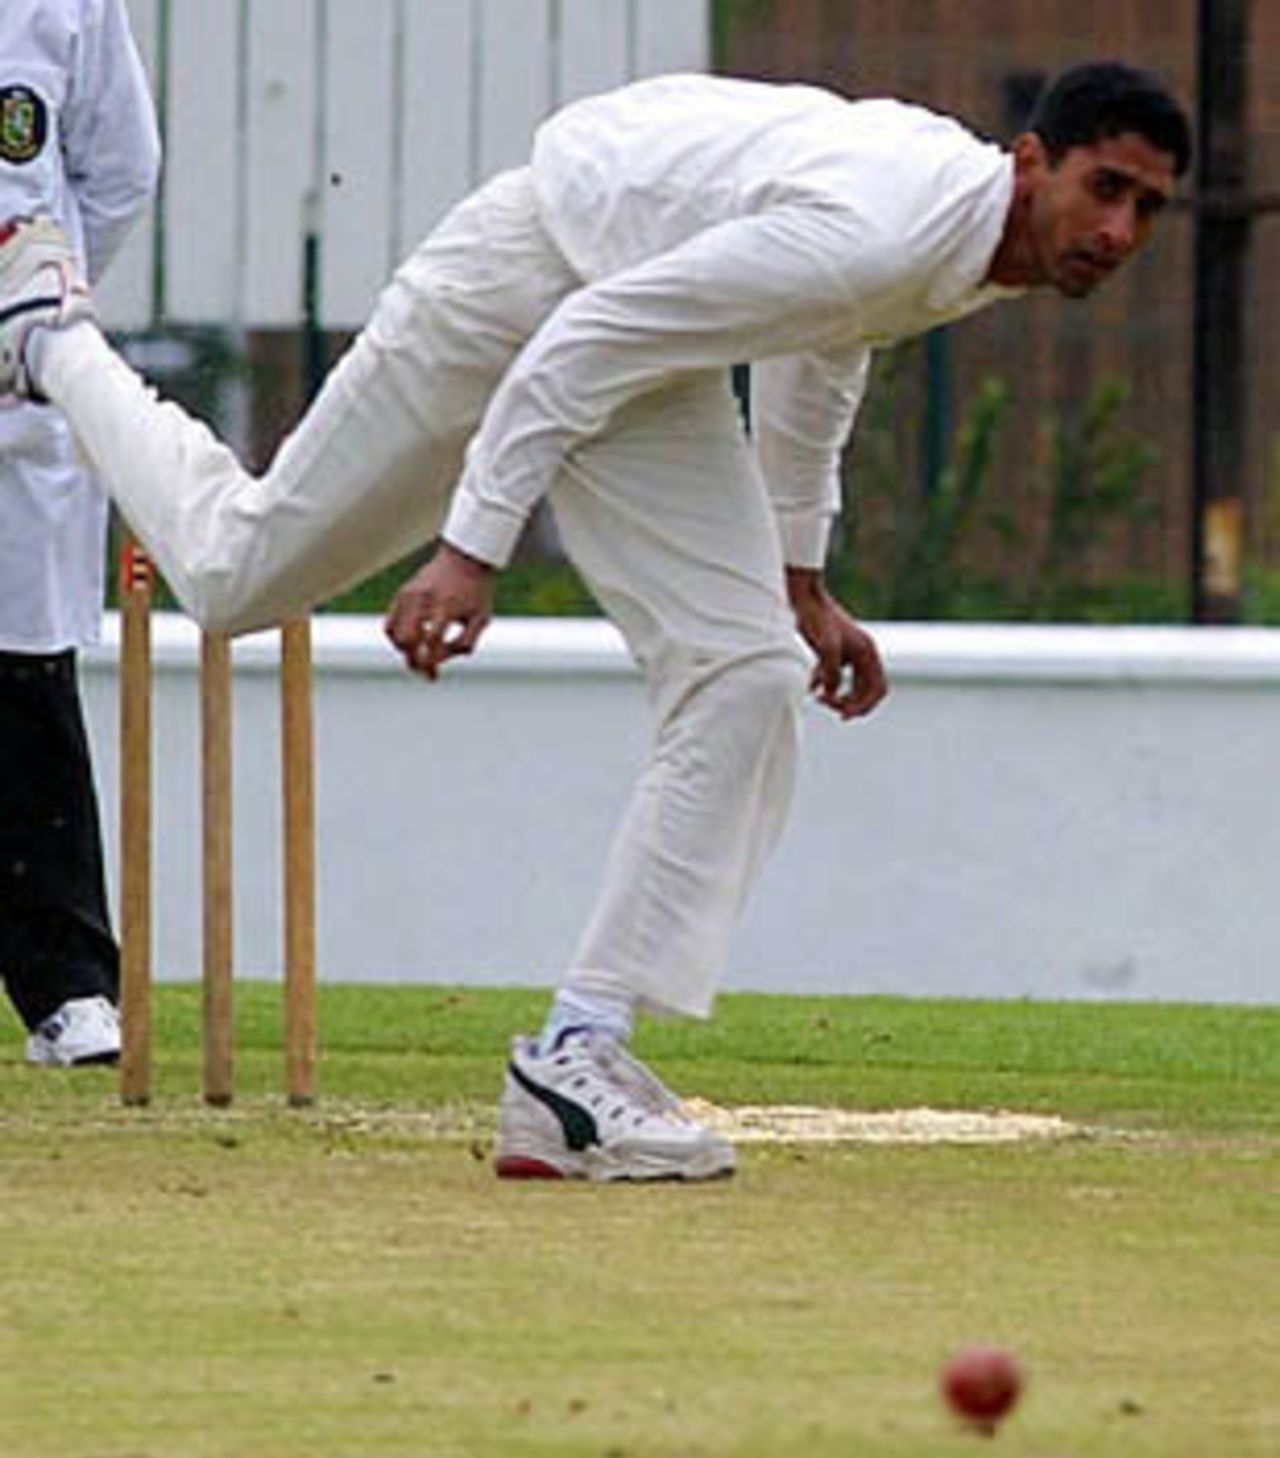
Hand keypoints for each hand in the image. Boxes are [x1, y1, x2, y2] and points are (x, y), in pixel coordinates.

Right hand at [384, 542, 493, 678]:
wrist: (464, 559)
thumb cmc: (475, 593)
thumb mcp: (481, 620)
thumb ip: (464, 644)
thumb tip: (439, 660)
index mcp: (446, 607)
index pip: (432, 642)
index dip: (430, 663)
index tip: (434, 676)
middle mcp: (425, 600)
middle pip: (408, 640)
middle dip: (414, 661)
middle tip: (425, 671)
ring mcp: (410, 595)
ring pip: (394, 634)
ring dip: (404, 651)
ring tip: (419, 656)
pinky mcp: (401, 594)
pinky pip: (389, 624)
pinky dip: (396, 638)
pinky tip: (411, 643)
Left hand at [786, 567, 887, 720]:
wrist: (804, 597)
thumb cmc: (817, 618)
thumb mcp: (827, 647)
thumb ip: (832, 673)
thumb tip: (830, 693)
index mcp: (868, 652)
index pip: (878, 689)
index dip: (865, 706)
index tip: (844, 715)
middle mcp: (862, 654)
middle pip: (865, 691)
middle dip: (849, 703)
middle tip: (827, 705)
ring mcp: (848, 653)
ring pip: (851, 686)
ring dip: (837, 696)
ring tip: (819, 698)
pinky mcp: (833, 652)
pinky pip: (835, 677)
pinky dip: (825, 685)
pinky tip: (811, 688)